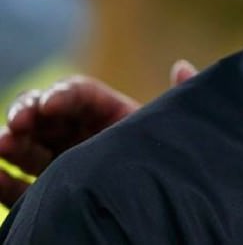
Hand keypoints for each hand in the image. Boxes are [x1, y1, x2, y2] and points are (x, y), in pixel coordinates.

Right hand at [0, 61, 196, 205]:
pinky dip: (3, 179)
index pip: (81, 95)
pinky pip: (19, 186)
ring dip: (11, 141)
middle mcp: (85, 136)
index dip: (63, 94)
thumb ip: (184, 98)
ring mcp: (65, 164)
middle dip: (28, 113)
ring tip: (1, 145)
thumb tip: (181, 65)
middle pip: (47, 116)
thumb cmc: (174, 165)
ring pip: (28, 147)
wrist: (169, 218)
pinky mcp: (52, 194)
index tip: (50, 104)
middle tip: (18, 124)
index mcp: (114, 116)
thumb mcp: (180, 131)